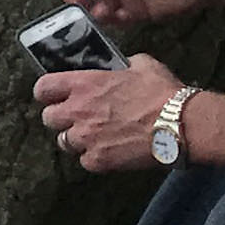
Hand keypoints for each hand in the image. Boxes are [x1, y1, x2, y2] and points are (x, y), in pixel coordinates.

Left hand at [37, 52, 184, 172]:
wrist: (182, 124)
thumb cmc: (163, 92)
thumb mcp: (141, 64)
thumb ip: (121, 64)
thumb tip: (120, 65)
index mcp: (83, 84)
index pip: (42, 88)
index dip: (47, 92)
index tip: (55, 95)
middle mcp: (78, 111)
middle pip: (48, 118)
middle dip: (61, 118)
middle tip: (78, 117)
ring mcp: (86, 138)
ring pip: (64, 142)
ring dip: (76, 139)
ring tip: (95, 136)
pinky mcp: (98, 160)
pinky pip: (85, 160)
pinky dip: (94, 157)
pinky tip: (109, 150)